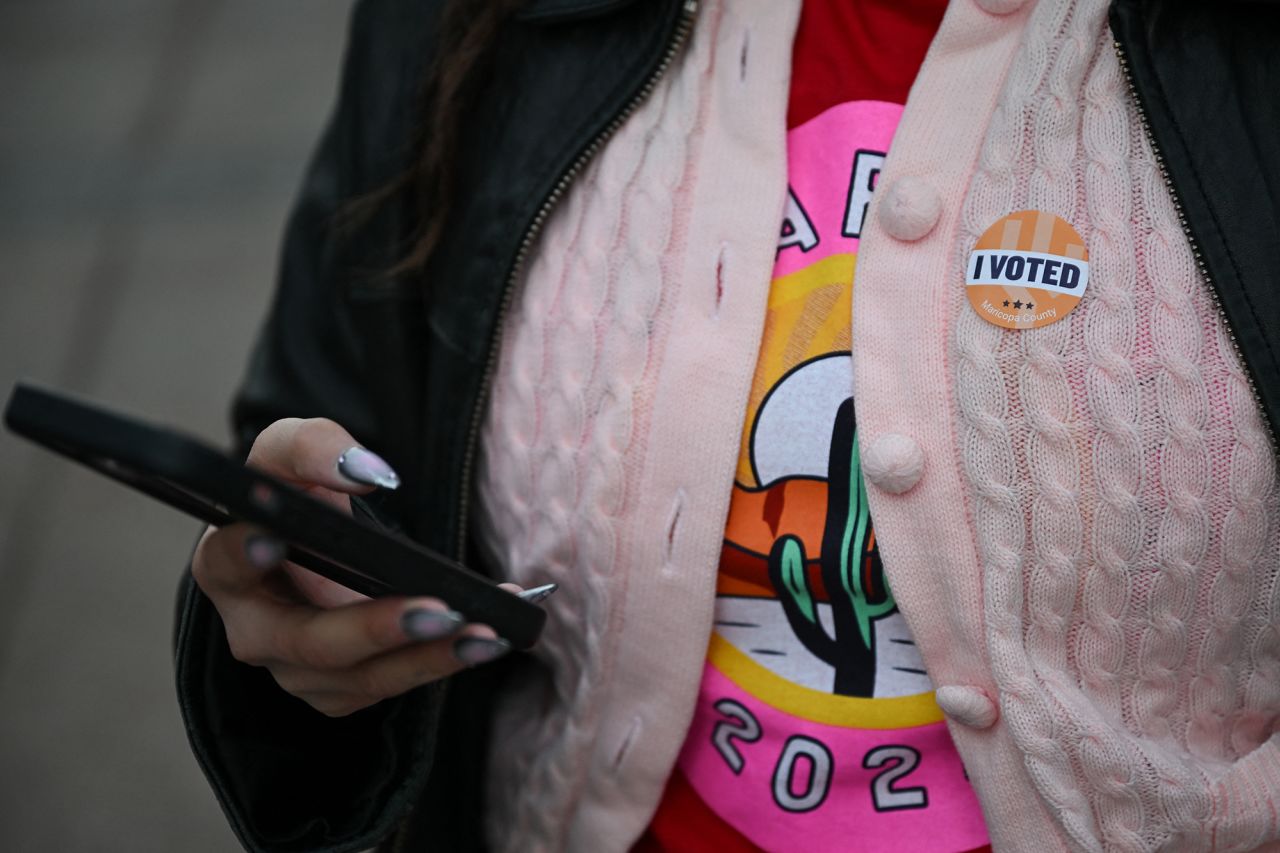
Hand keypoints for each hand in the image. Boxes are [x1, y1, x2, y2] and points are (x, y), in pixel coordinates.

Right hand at [191, 417, 513, 716]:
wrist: (313, 540)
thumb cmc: (293, 491)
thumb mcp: (293, 451)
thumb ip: (316, 446)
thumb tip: (370, 472)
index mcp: (226, 566)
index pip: (226, 563)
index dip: (246, 554)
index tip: (275, 540)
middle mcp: (254, 630)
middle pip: (308, 642)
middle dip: (375, 628)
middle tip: (438, 610)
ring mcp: (296, 670)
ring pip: (362, 678)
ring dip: (429, 657)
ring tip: (486, 633)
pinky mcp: (340, 691)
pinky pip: (393, 685)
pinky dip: (445, 661)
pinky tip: (489, 638)